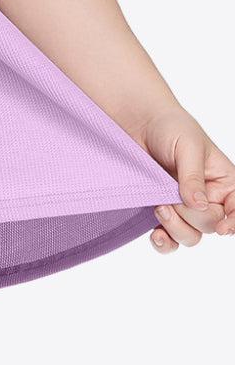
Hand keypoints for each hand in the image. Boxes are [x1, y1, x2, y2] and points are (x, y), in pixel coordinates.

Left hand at [135, 105, 234, 253]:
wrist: (138, 122)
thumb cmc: (170, 126)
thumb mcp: (188, 146)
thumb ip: (194, 177)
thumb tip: (199, 206)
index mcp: (224, 182)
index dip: (233, 222)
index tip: (222, 228)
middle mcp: (209, 198)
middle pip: (210, 226)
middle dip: (191, 216)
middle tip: (171, 197)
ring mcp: (185, 208)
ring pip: (191, 236)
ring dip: (175, 227)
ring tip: (159, 207)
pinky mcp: (163, 212)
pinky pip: (169, 240)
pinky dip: (164, 242)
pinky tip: (156, 234)